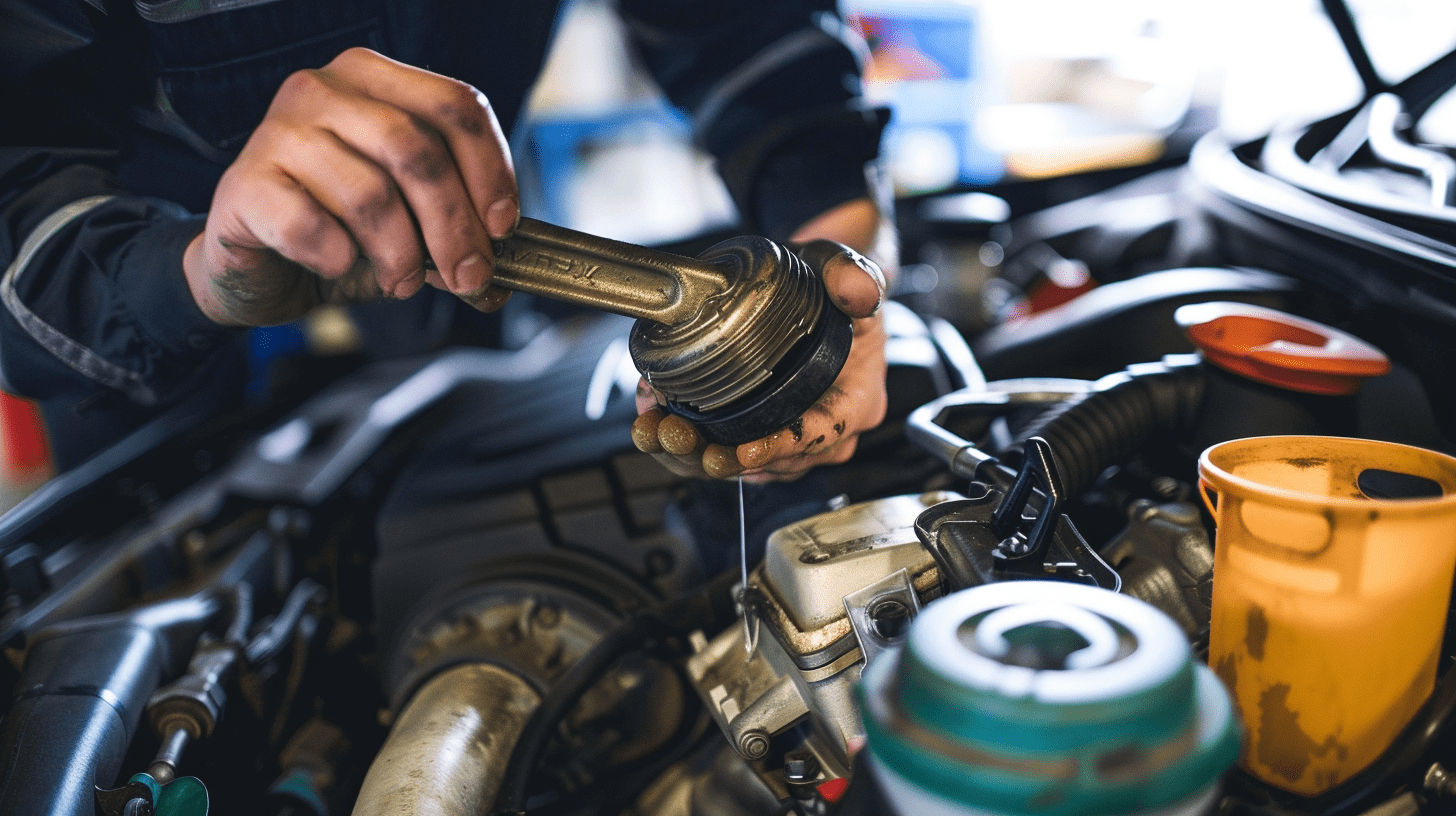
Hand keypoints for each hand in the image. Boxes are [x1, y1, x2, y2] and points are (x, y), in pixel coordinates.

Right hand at [183, 47, 518, 326]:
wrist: (258, 270)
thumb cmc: (341, 234)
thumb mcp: (411, 231)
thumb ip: (457, 239)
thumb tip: (500, 278)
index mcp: (373, 81)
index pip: (455, 105)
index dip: (490, 169)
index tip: (503, 227)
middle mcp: (322, 91)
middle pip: (416, 150)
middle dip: (454, 225)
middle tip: (467, 274)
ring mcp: (277, 132)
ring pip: (370, 192)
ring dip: (401, 253)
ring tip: (403, 281)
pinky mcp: (245, 185)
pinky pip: (310, 225)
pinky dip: (338, 256)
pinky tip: (339, 265)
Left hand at [632, 201, 891, 481]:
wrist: (816, 290)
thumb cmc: (831, 286)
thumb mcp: (843, 270)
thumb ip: (850, 275)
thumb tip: (857, 291)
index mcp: (859, 401)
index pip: (821, 436)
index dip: (780, 448)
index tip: (744, 450)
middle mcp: (832, 430)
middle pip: (777, 462)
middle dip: (723, 456)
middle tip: (679, 437)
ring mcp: (799, 437)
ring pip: (748, 465)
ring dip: (699, 454)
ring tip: (660, 431)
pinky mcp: (769, 434)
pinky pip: (733, 454)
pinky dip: (694, 444)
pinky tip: (661, 423)